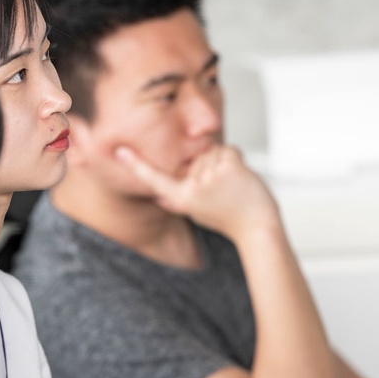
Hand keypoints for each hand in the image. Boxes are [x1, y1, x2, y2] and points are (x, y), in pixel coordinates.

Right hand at [115, 144, 278, 242]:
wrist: (257, 227)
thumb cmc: (228, 220)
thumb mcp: (197, 213)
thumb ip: (177, 200)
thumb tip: (157, 196)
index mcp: (182, 199)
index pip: (154, 180)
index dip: (136, 166)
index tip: (120, 151)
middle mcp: (193, 187)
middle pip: (195, 157)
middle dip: (210, 166)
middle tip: (224, 191)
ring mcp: (210, 176)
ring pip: (213, 152)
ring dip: (225, 164)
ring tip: (233, 186)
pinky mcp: (228, 166)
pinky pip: (228, 150)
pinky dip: (237, 159)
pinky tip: (241, 178)